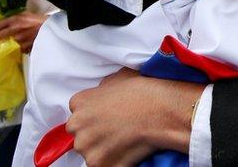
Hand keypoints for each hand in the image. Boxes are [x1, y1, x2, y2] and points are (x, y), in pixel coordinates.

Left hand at [0, 11, 47, 52]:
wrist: (53, 29)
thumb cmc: (41, 21)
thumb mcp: (27, 15)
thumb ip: (16, 19)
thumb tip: (5, 23)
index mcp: (16, 20)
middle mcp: (16, 30)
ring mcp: (20, 40)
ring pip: (10, 44)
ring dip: (10, 44)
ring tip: (15, 41)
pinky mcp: (26, 48)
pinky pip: (20, 49)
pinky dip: (21, 47)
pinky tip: (26, 44)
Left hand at [67, 69, 201, 166]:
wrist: (160, 111)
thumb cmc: (143, 92)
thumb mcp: (118, 78)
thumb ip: (102, 89)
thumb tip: (103, 96)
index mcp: (79, 102)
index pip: (77, 116)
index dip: (93, 120)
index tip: (106, 121)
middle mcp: (77, 125)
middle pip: (81, 136)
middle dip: (96, 137)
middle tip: (117, 132)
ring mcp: (87, 148)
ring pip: (92, 154)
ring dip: (105, 151)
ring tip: (125, 142)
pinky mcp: (100, 164)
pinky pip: (104, 166)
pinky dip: (115, 162)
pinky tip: (129, 151)